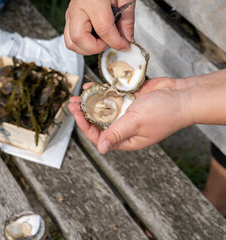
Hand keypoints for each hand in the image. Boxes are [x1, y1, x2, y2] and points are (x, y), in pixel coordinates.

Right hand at [64, 0, 134, 54]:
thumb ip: (127, 20)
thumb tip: (127, 39)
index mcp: (92, 0)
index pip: (103, 29)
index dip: (116, 42)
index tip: (125, 46)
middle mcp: (77, 8)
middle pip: (79, 39)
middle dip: (96, 48)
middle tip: (109, 43)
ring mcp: (70, 14)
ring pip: (71, 42)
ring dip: (87, 48)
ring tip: (101, 41)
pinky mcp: (69, 18)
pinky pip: (70, 38)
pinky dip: (82, 44)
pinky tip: (94, 38)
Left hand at [68, 78, 192, 153]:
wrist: (182, 95)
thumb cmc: (164, 113)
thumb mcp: (137, 123)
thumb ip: (117, 133)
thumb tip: (101, 149)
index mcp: (125, 139)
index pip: (98, 136)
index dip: (85, 126)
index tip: (76, 113)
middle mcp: (123, 127)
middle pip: (97, 122)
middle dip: (83, 113)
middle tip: (72, 103)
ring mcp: (125, 113)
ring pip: (102, 108)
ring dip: (90, 102)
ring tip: (77, 95)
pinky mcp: (128, 100)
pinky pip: (111, 97)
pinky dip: (101, 92)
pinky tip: (91, 87)